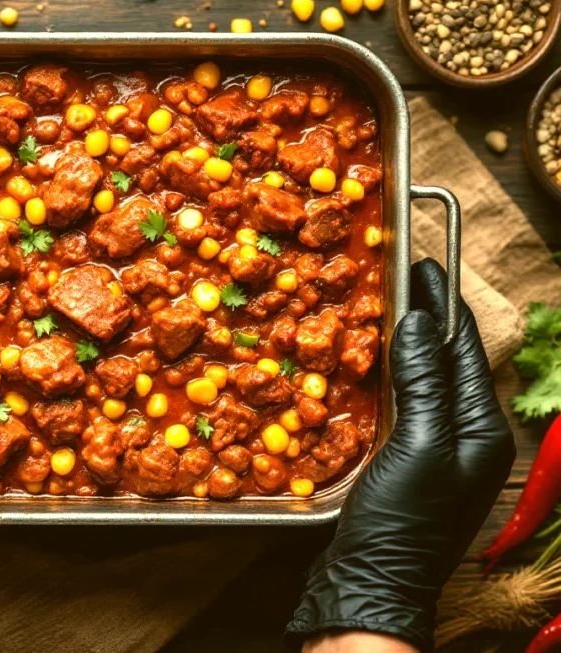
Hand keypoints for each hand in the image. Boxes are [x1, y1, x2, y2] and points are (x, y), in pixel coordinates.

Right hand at [286, 258, 515, 650]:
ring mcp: (436, 448)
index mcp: (482, 427)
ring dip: (403, 343)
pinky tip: (364, 362)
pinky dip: (386, 374)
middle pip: (446, 359)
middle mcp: (466, 434)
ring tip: (379, 308)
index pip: (463, 347)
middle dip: (424, 316)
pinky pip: (402, 401)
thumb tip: (417, 320)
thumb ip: (423, 381)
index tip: (419, 263)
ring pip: (423, 378)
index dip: (441, 301)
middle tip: (395, 277)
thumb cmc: (399, 523)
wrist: (369, 584)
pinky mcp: (406, 460)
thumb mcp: (417, 446)